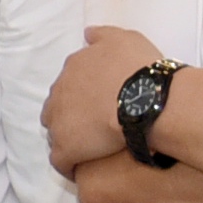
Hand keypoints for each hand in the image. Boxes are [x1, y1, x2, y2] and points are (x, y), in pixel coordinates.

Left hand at [45, 29, 155, 170]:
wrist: (144, 99)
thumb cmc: (138, 67)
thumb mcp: (123, 38)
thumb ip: (102, 35)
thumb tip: (87, 33)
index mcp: (72, 69)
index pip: (69, 85)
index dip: (82, 97)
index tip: (98, 105)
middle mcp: (59, 94)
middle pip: (58, 109)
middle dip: (72, 118)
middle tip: (95, 128)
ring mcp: (59, 123)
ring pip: (57, 135)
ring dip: (71, 141)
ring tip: (91, 149)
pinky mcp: (66, 149)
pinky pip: (61, 162)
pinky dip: (70, 165)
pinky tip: (83, 168)